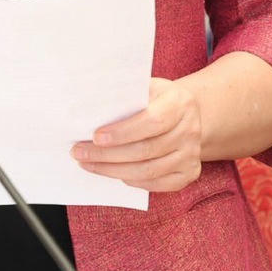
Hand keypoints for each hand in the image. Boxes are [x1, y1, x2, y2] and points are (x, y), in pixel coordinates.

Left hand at [73, 77, 200, 192]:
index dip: (123, 132)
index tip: (96, 136)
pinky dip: (132, 181)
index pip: (152, 121)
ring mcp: (191, 154)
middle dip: (107, 154)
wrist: (186, 114)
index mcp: (180, 103)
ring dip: (113, 170)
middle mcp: (190, 129)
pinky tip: (113, 173)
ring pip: (148, 170)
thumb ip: (125, 95)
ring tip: (88, 164)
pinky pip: (157, 184)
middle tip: (80, 152)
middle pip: (146, 150)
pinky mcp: (189, 172)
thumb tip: (90, 107)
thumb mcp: (145, 87)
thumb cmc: (156, 99)